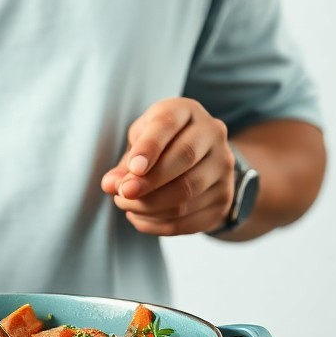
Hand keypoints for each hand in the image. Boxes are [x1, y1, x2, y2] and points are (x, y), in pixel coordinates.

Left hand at [100, 98, 233, 235]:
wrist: (199, 159)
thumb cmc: (160, 143)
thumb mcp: (139, 140)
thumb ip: (125, 162)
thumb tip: (111, 184)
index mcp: (186, 111)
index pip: (168, 125)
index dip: (149, 148)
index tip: (133, 168)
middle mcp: (212, 133)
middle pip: (184, 158)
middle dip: (149, 182)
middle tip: (123, 194)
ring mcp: (223, 167)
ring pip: (187, 193)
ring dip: (150, 206)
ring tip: (127, 206)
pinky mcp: (224, 198)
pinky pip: (190, 219)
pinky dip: (159, 224)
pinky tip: (140, 218)